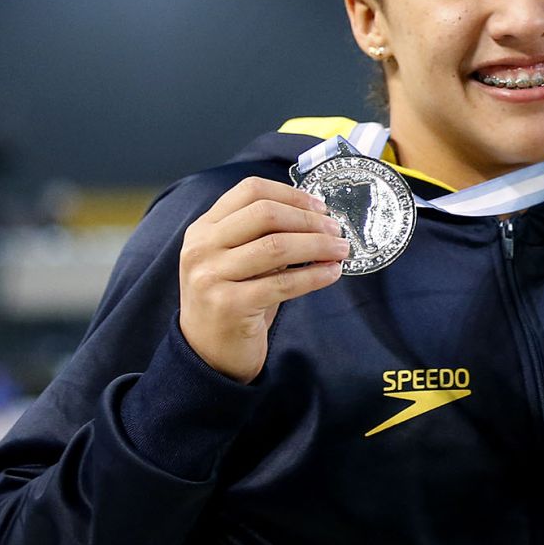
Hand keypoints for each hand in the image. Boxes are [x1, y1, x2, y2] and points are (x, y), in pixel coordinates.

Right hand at [179, 177, 348, 382]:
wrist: (207, 354)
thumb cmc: (232, 301)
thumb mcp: (236, 260)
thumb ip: (262, 235)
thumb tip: (318, 217)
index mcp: (204, 228)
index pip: (250, 191)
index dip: (291, 195)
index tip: (320, 207)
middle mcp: (202, 248)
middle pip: (266, 214)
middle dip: (309, 220)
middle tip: (336, 231)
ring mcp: (212, 276)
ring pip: (277, 246)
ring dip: (318, 246)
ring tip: (341, 251)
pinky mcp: (229, 305)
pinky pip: (283, 284)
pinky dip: (313, 276)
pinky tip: (332, 274)